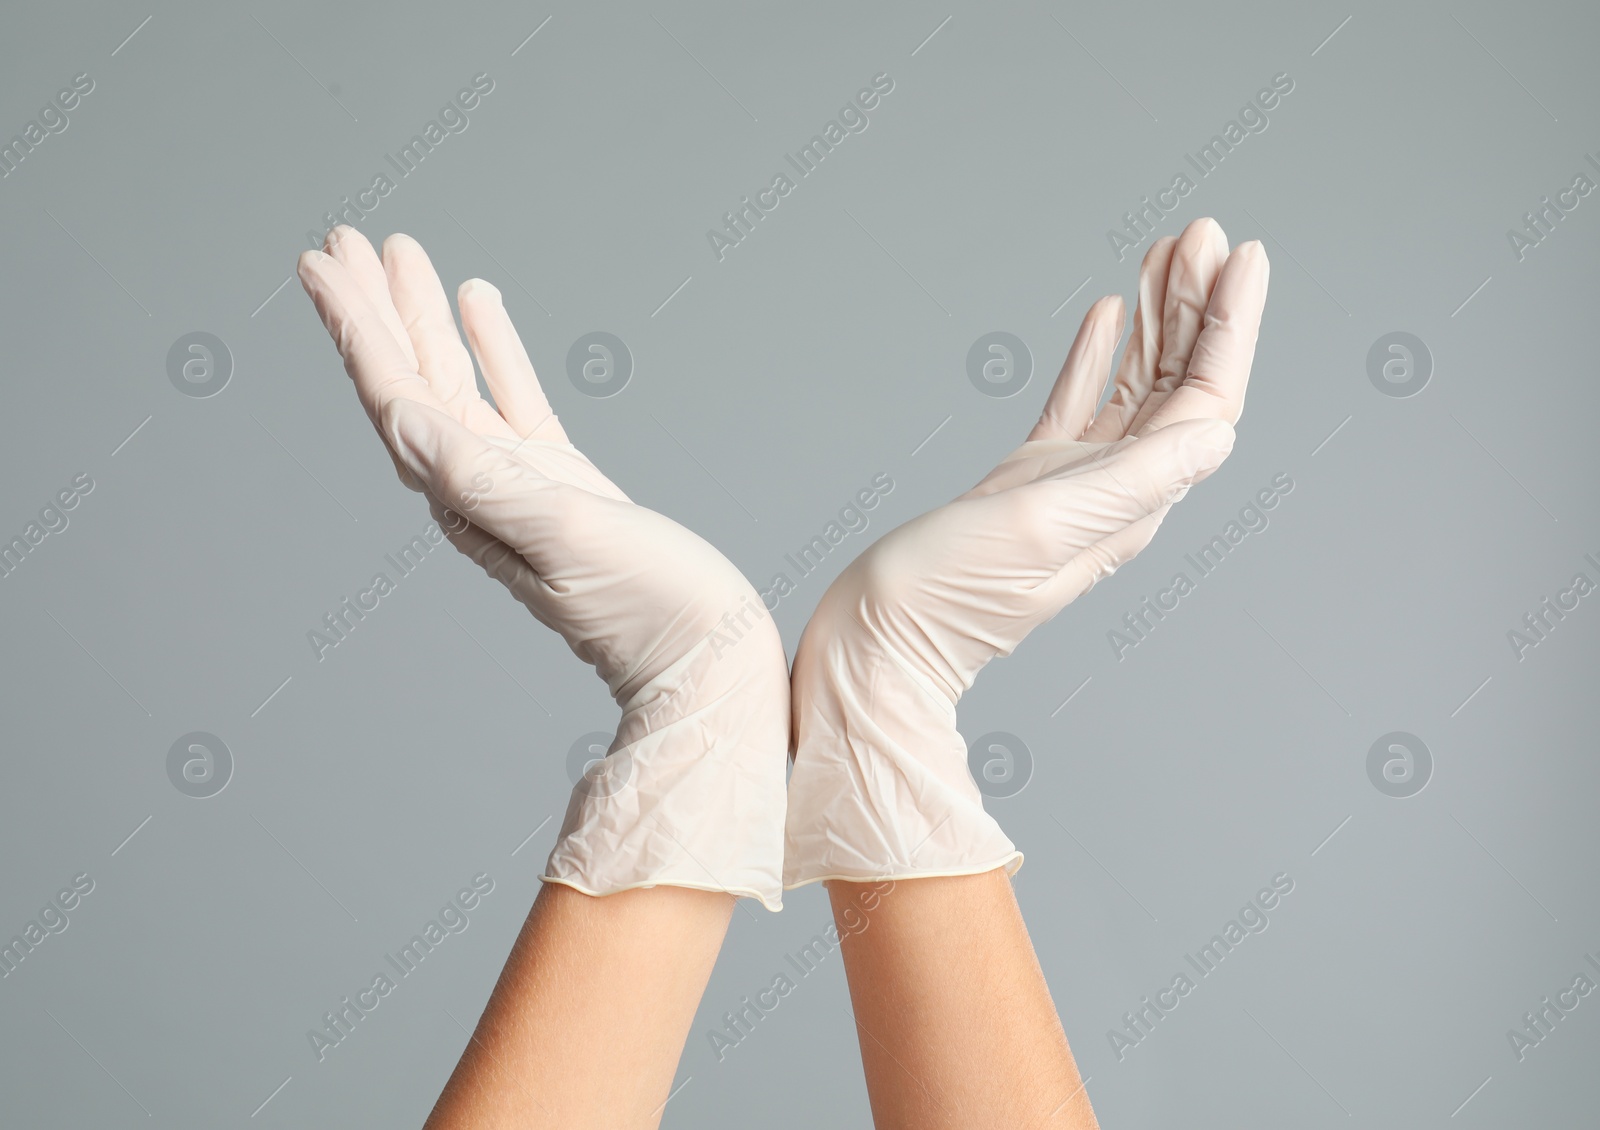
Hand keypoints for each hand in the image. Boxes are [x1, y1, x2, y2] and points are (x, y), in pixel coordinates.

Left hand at [298, 227, 788, 909]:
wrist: (706, 662)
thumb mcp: (567, 536)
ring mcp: (520, 483)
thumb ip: (487, 481)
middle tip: (342, 240)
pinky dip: (492, 348)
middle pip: (410, 380)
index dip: (356, 328)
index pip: (396, 398)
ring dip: (423, 318)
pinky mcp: (562, 483)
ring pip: (456, 381)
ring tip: (402, 253)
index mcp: (471, 498)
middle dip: (374, 309)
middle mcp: (480, 487)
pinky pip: (513, 397)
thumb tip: (406, 425)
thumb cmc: (650, 609)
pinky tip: (479, 303)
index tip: (323, 264)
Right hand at [784, 218, 1268, 885]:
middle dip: (1195, 306)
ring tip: (1164, 252)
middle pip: (1177, 385)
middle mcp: (1112, 493)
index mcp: (1129, 503)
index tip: (1239, 254)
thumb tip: (1217, 432)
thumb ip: (1130, 481)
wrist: (874, 642)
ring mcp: (1069, 486)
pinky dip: (1095, 357)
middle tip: (1201, 231)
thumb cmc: (946, 597)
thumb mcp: (1043, 528)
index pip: (1204, 403)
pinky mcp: (1024, 484)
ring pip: (1131, 388)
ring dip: (1154, 321)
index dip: (1229, 327)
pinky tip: (1103, 316)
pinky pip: (1077, 405)